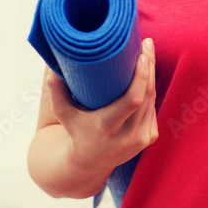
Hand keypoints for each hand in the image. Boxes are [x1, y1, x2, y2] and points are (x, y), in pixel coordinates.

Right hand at [46, 37, 158, 176]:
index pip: (133, 100)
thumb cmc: (75, 131)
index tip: (141, 55)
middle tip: (147, 44)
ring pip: (152, 100)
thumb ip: (56, 91)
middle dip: (149, 67)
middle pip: (146, 95)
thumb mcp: (63, 114)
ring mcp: (141, 138)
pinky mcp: (149, 138)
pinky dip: (150, 91)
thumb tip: (54, 68)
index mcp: (107, 127)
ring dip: (151, 75)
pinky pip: (153, 108)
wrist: (89, 163)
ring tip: (147, 53)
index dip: (141, 76)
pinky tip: (147, 75)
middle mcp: (127, 135)